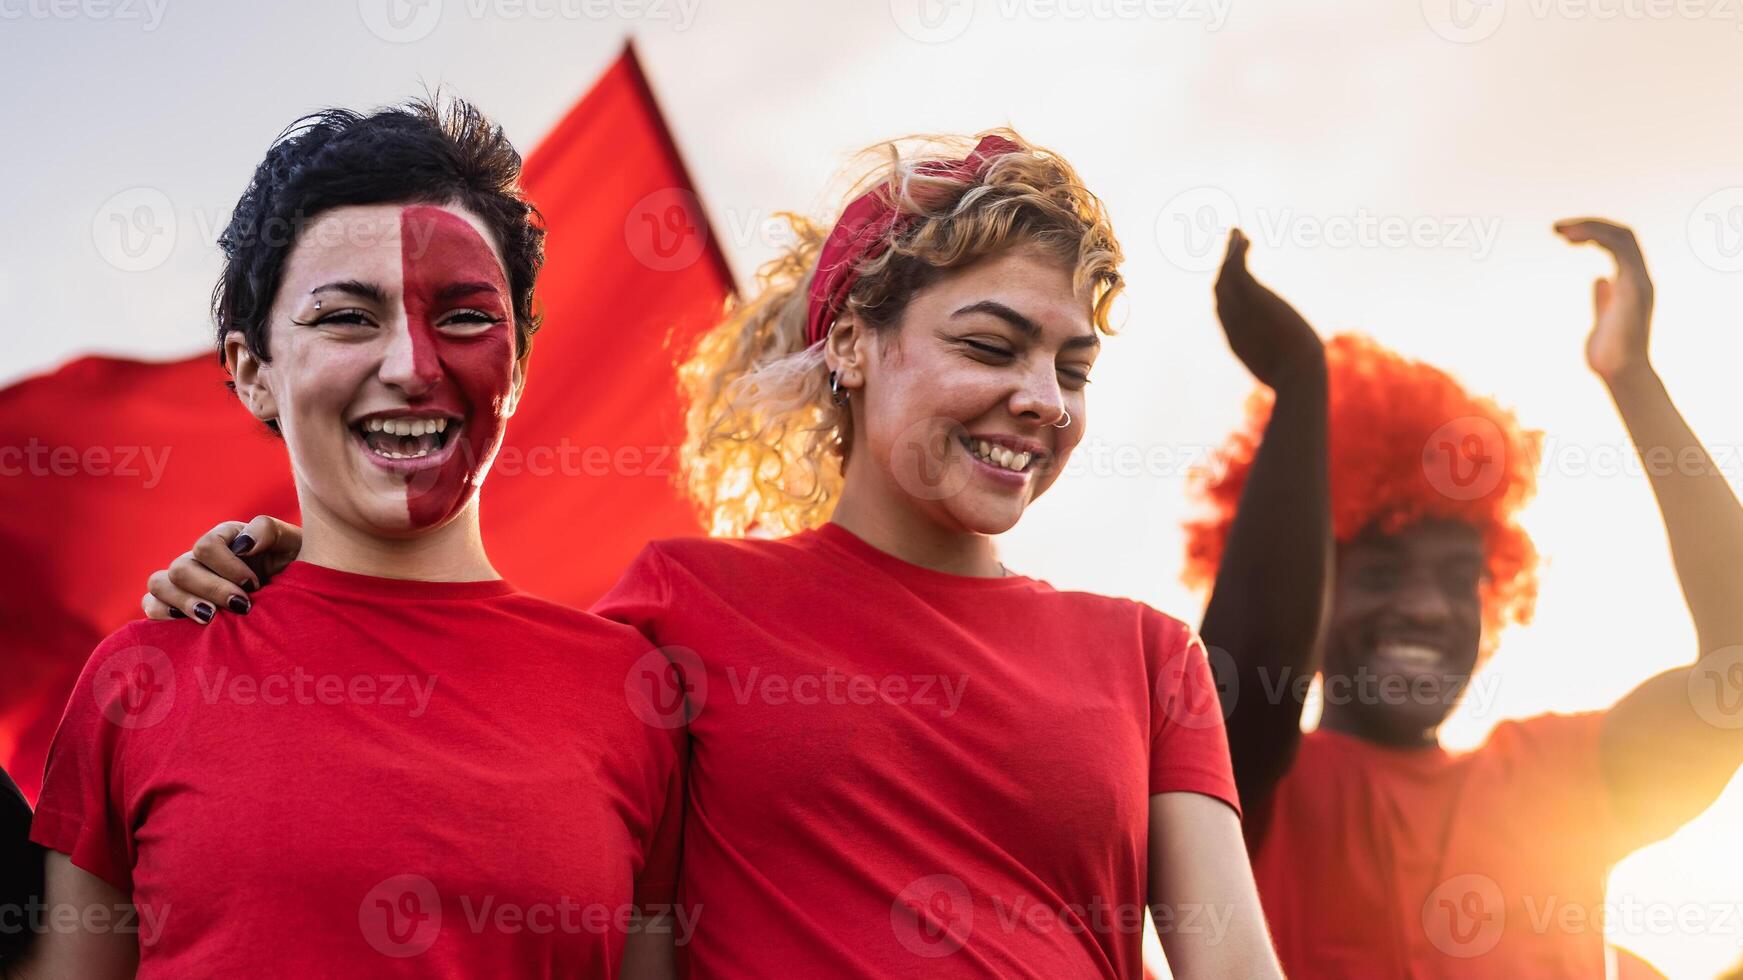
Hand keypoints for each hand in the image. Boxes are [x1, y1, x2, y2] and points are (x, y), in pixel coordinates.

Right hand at [141, 515, 302, 622]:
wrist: (302, 602)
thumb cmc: (298, 569)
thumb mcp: (292, 545)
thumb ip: (269, 531)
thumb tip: (242, 544)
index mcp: (226, 539)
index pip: (207, 546)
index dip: (228, 567)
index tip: (255, 585)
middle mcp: (201, 559)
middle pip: (182, 568)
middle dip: (212, 589)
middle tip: (242, 606)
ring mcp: (186, 582)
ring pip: (159, 584)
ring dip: (184, 602)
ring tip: (212, 618)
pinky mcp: (177, 606)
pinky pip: (151, 605)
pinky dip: (161, 613)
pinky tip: (187, 623)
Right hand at [1213, 228, 1324, 389]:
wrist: (1296, 372)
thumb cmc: (1297, 376)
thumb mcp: (1285, 368)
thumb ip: (1281, 358)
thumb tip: (1298, 364)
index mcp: (1236, 338)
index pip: (1223, 309)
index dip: (1226, 291)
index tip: (1235, 276)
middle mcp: (1231, 321)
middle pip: (1219, 289)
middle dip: (1224, 267)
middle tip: (1234, 246)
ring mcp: (1239, 309)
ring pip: (1225, 275)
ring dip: (1230, 253)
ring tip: (1238, 233)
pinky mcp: (1252, 296)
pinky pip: (1236, 267)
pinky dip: (1236, 251)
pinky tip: (1243, 237)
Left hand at [1553, 218, 1654, 383]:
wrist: (1621, 374)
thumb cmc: (1609, 354)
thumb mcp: (1602, 319)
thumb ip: (1603, 299)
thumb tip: (1599, 280)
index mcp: (1631, 282)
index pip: (1618, 243)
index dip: (1592, 232)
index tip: (1563, 234)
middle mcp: (1639, 278)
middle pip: (1622, 234)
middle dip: (1589, 224)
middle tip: (1555, 227)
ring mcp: (1639, 282)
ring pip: (1623, 237)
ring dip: (1590, 228)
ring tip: (1560, 231)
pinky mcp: (1635, 288)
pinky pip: (1621, 251)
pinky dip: (1598, 239)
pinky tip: (1573, 241)